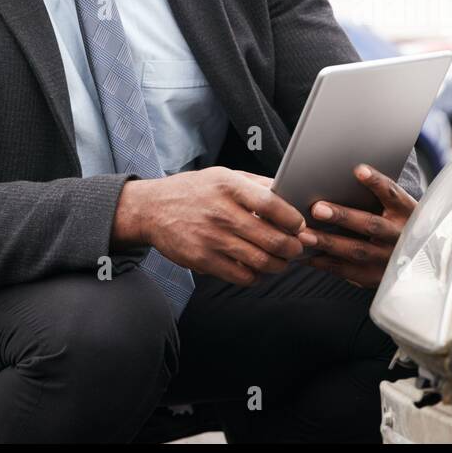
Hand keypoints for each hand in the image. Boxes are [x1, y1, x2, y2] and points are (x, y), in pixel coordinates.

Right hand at [117, 167, 318, 285]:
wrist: (152, 209)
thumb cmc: (195, 191)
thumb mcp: (224, 176)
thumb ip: (257, 184)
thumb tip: (291, 192)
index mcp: (229, 187)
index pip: (271, 205)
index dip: (292, 219)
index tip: (299, 225)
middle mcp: (220, 213)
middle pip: (271, 238)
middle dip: (293, 248)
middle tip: (296, 248)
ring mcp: (211, 239)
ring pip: (260, 261)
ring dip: (279, 265)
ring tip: (282, 260)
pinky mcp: (202, 260)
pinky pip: (241, 276)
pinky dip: (256, 276)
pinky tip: (258, 269)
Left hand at [305, 163, 417, 288]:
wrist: (416, 261)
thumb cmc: (397, 225)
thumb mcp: (398, 210)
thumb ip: (377, 197)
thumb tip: (345, 178)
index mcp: (407, 213)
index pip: (393, 194)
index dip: (377, 182)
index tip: (358, 170)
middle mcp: (400, 236)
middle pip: (371, 225)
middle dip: (343, 217)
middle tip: (317, 208)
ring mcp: (389, 260)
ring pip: (357, 250)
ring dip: (329, 242)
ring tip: (304, 234)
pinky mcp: (376, 278)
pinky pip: (347, 271)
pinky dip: (324, 262)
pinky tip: (306, 254)